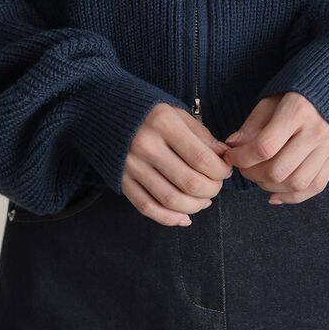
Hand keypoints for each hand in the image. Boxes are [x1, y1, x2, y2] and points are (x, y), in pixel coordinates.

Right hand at [122, 103, 232, 226]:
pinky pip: (148, 207)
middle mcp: (146, 145)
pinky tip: (184, 217)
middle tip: (216, 186)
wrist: (103, 110)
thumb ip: (201, 135)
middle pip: (189, 182)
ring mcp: (131, 165)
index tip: (225, 170)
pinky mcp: (121, 180)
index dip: (220, 170)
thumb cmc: (147, 111)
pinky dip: (169, 218)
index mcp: (163, 123)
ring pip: (171, 200)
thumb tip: (224, 157)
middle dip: (211, 190)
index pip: (201, 158)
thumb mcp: (176, 112)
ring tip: (204, 200)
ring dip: (194, 206)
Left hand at [223, 93, 328, 204]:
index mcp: (297, 111)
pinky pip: (314, 187)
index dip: (242, 157)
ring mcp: (328, 148)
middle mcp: (316, 132)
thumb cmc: (294, 95)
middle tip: (244, 167)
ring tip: (258, 178)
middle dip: (253, 174)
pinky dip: (292, 197)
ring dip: (270, 187)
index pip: (264, 147)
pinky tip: (274, 194)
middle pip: (279, 170)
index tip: (231, 156)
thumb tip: (232, 146)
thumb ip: (251, 126)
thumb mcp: (269, 102)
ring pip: (296, 183)